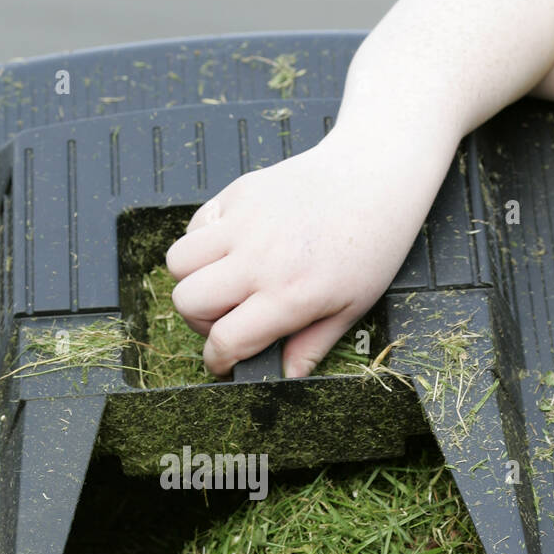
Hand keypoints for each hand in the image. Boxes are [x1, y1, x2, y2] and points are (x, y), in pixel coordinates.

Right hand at [165, 125, 446, 377]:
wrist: (375, 176)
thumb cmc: (371, 243)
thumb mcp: (352, 308)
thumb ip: (313, 346)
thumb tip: (287, 376)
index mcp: (289, 294)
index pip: (225, 339)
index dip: (217, 360)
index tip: (224, 361)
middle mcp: (259, 259)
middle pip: (187, 302)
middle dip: (200, 321)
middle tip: (227, 319)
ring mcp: (244, 222)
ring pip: (178, 262)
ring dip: (192, 279)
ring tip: (224, 282)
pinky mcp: (239, 194)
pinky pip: (195, 226)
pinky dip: (202, 242)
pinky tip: (231, 248)